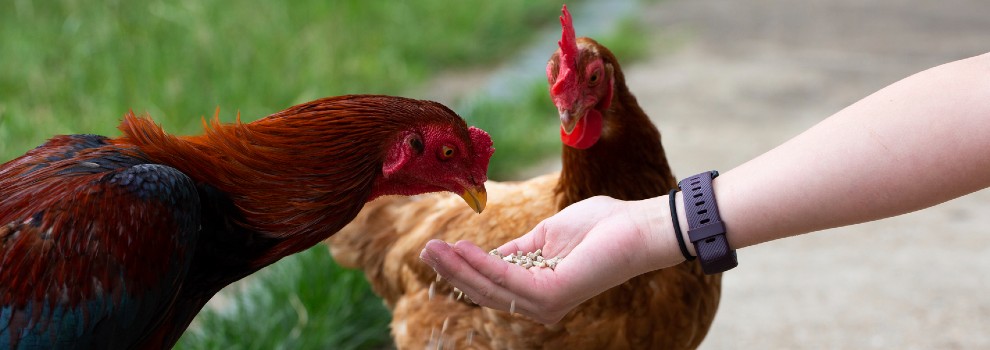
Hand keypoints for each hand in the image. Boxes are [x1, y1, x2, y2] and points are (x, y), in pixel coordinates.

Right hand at [420, 196, 680, 323]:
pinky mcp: (551, 295)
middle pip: (484, 291)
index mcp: (539, 290)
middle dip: (452, 271)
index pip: (491, 285)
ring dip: (458, 268)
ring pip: (489, 288)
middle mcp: (540, 304)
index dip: (462, 268)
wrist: (635, 226)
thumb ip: (518, 249)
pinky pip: (506, 279)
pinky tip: (462, 248)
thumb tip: (490, 253)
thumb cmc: (600, 226)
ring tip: (433, 248)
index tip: (436, 248)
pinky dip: (481, 264)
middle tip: (426, 249)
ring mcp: (546, 303)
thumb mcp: (546, 235)